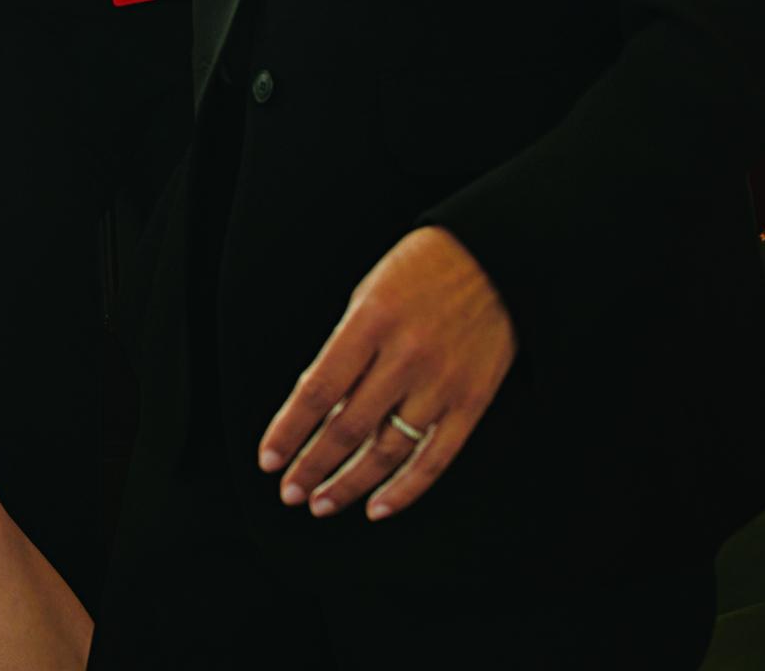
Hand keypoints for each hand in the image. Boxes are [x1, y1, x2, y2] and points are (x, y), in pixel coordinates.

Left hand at [258, 226, 516, 522]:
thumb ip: (343, 350)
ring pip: (388, 451)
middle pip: (348, 428)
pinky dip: (405, 489)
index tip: (269, 459)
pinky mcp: (473, 401)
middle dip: (313, 466)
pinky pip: (436, 458)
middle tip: (290, 493)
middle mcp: (405, 356)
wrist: (496, 257)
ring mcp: (442, 382)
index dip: (289, 431)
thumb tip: (315, 408)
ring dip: (350, 484)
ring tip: (322, 502)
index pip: (318, 390)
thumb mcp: (367, 295)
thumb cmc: (420, 272)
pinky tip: (378, 507)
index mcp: (371, 321)